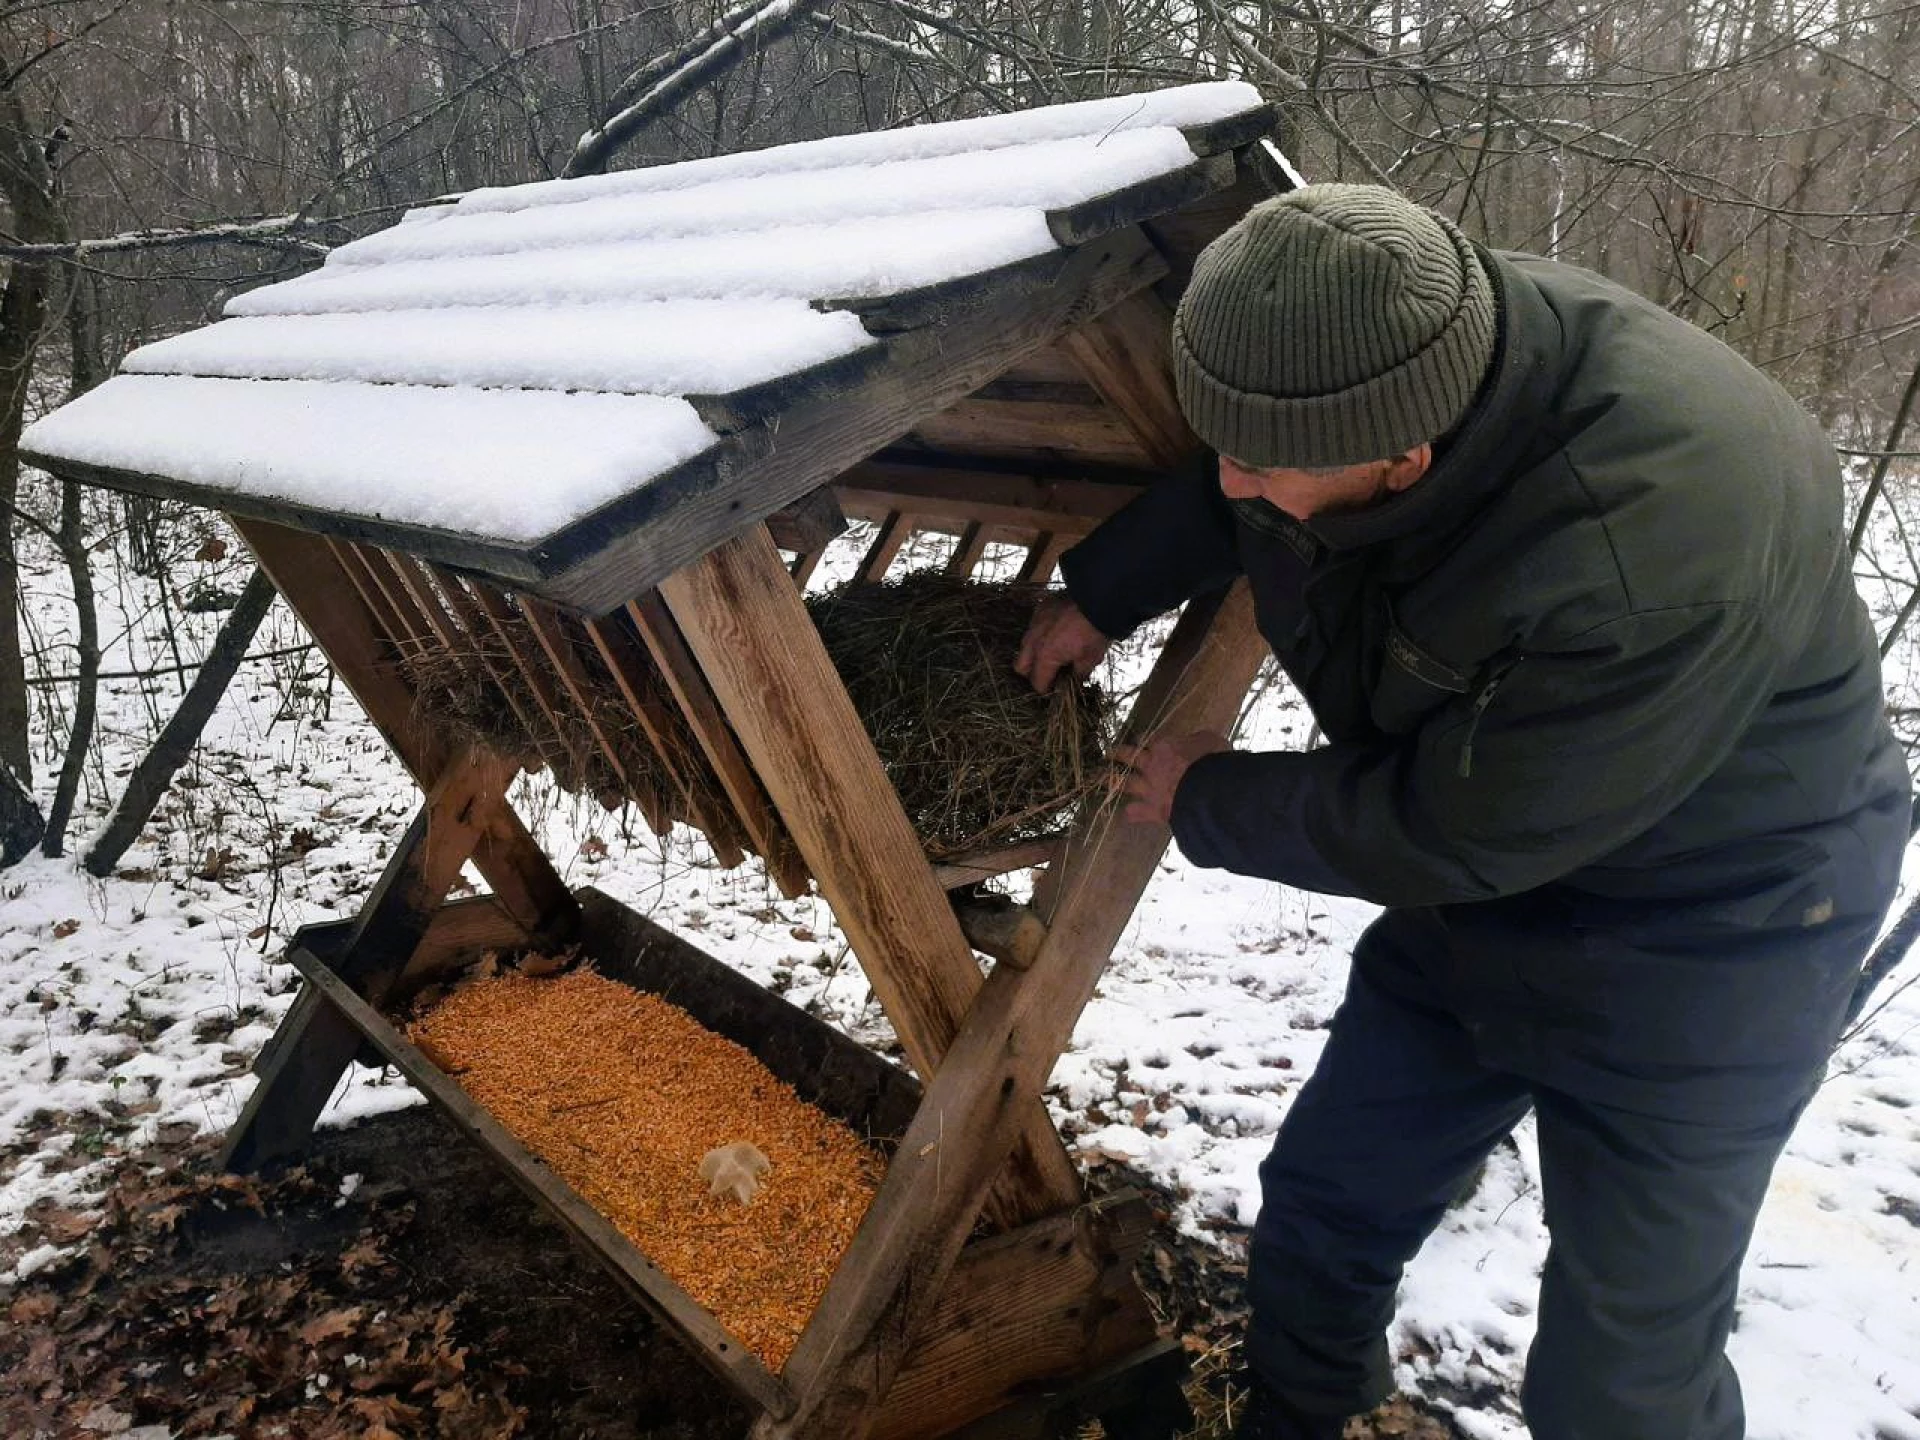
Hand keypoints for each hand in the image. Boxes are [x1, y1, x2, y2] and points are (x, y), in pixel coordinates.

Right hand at [1015, 593, 1110, 693]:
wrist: (1099, 599)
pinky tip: (1056, 633)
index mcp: (1045, 657)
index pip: (1037, 682)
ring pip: (1025, 645)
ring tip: (1053, 652)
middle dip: (1032, 673)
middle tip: (1050, 674)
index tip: (1054, 690)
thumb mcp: (1090, 659)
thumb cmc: (1095, 632)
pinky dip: (1041, 634)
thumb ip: (1078, 674)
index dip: (1046, 690)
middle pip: (1021, 667)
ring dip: (1035, 653)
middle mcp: (1034, 641)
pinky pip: (1034, 627)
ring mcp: (1034, 623)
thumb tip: (1074, 680)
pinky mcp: (1040, 609)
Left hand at [1109, 730, 1231, 824]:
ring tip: (1102, 781)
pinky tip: (1128, 814)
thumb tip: (1195, 741)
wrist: (1209, 791)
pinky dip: (1132, 813)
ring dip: (1112, 782)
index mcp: (1165, 746)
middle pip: (1130, 756)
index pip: (1150, 739)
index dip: (1146, 739)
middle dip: (1118, 754)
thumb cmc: (1213, 761)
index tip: (1141, 739)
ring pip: (1125, 784)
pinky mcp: (1153, 810)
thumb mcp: (1210, 740)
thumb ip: (1198, 740)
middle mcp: (1152, 765)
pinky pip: (1136, 812)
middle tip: (1108, 753)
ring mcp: (1150, 788)